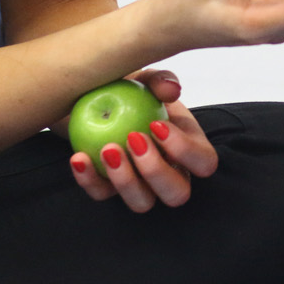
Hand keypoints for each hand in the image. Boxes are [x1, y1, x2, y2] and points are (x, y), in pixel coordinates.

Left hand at [67, 69, 219, 211]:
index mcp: (187, 145)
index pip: (204, 162)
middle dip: (155, 171)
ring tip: (108, 149)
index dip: (186, 151)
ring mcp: (139, 185)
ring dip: (125, 180)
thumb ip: (160, 79)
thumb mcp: (144, 79)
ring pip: (142, 204)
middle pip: (177, 194)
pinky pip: (103, 195)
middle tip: (133, 139)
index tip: (156, 125)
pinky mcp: (108, 189)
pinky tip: (79, 158)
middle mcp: (168, 171)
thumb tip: (171, 90)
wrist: (90, 98)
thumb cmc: (128, 89)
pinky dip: (89, 179)